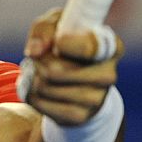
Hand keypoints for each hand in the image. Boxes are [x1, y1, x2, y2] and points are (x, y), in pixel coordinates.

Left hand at [20, 7, 122, 125]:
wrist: (72, 81)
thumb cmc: (64, 44)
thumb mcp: (56, 25)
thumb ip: (44, 30)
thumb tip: (36, 51)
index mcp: (110, 47)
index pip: (88, 47)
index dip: (66, 45)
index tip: (57, 42)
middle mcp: (108, 74)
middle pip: (57, 71)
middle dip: (38, 62)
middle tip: (37, 58)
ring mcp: (96, 99)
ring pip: (46, 87)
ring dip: (32, 78)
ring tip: (36, 72)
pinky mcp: (80, 116)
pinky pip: (42, 104)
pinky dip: (31, 94)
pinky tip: (35, 88)